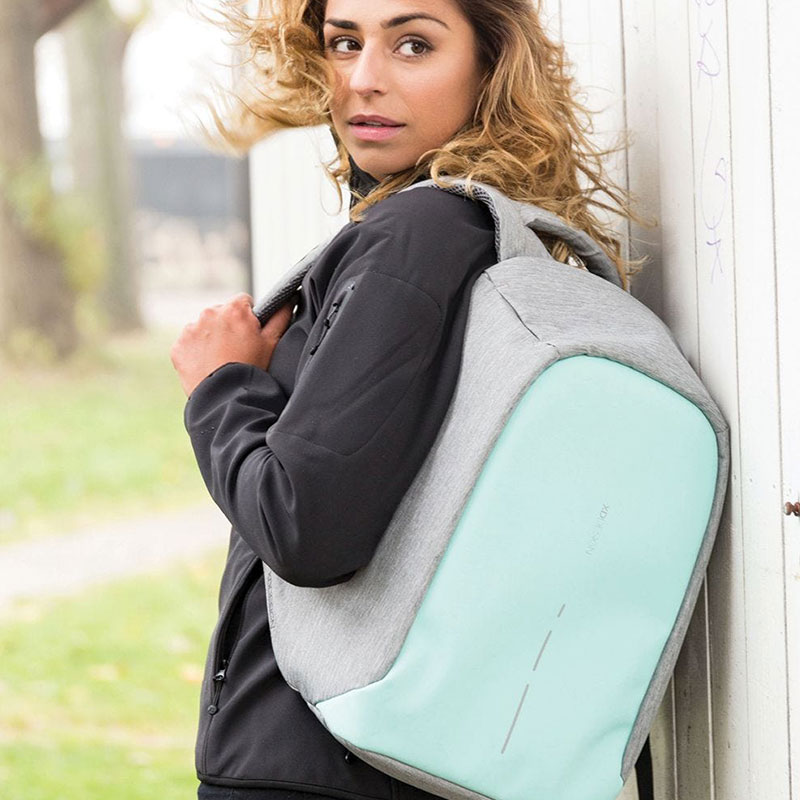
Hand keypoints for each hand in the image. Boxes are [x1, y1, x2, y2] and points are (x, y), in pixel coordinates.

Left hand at [170, 292, 294, 396]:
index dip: (250, 317)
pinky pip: (188, 344)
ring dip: (211, 338)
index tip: (250, 334)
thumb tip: (288, 299)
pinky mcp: (178, 347)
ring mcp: (191, 330)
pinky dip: (196, 352)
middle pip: (222, 313)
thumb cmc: (252, 369)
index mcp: (234, 309)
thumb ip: (281, 316)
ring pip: (204, 328)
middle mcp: (209, 314)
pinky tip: (208, 366)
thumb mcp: (272, 342)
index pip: (244, 302)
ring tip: (222, 360)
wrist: (226, 398)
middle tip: (237, 350)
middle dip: (228, 327)